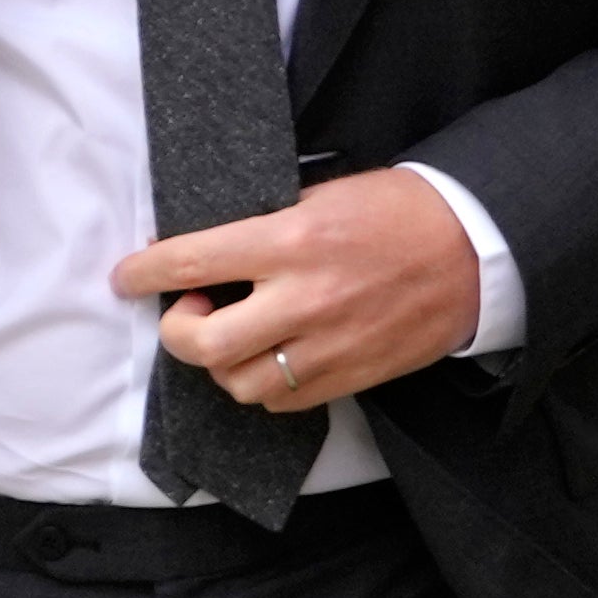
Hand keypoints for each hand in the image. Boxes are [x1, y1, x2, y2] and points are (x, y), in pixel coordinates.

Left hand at [112, 168, 478, 411]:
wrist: (471, 251)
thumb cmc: (396, 212)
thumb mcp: (323, 195)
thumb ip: (266, 225)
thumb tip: (211, 250)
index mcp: (291, 240)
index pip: (192, 261)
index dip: (145, 272)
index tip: (126, 276)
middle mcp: (302, 299)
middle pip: (203, 343)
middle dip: (177, 330)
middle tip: (188, 310)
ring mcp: (326, 347)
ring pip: (237, 383)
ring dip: (219, 362)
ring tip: (231, 334)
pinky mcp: (347, 377)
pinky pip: (279, 402)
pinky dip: (260, 385)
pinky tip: (268, 356)